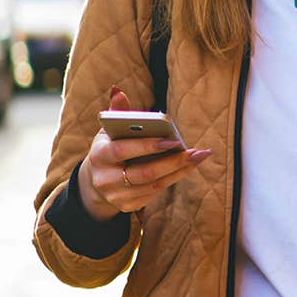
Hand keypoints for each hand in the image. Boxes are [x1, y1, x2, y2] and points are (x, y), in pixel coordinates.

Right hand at [76, 86, 211, 220]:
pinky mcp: (128, 206)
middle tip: (195, 151)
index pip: (123, 150)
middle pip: (144, 172)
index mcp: (99, 156)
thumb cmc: (110, 148)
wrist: (96, 182)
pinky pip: (156, 193)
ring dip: (179, 170)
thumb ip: (117, 113)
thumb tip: (118, 91)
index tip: (173, 139)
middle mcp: (105, 179)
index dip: (148, 146)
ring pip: (154, 184)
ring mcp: (116, 196)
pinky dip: (174, 179)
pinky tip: (188, 167)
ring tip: (199, 156)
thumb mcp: (109, 131)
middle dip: (173, 161)